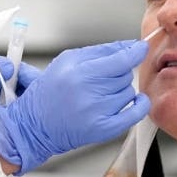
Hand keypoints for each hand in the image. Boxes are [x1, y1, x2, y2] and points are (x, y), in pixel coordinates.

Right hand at [0, 39, 150, 173]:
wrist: (35, 125)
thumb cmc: (48, 93)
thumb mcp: (67, 62)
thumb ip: (99, 52)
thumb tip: (128, 46)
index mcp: (77, 71)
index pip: (119, 59)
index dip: (134, 52)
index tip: (141, 48)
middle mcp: (87, 91)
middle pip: (124, 74)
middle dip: (117, 74)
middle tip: (99, 80)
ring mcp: (96, 112)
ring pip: (128, 91)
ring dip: (120, 91)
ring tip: (100, 95)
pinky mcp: (102, 129)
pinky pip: (134, 114)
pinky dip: (140, 106)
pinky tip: (136, 101)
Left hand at [0, 57, 40, 153]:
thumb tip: (0, 71)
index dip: (9, 65)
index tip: (13, 70)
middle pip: (16, 82)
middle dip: (24, 83)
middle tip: (27, 89)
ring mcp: (0, 112)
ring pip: (21, 101)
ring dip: (26, 102)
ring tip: (27, 106)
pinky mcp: (5, 129)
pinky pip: (19, 121)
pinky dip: (24, 120)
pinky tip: (24, 122)